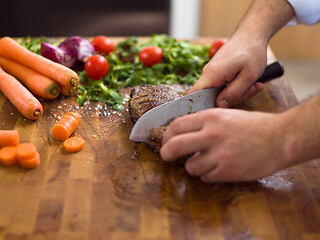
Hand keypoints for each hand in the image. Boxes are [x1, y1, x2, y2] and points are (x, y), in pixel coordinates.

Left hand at [160, 108, 290, 182]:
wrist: (280, 138)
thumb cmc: (254, 125)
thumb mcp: (226, 115)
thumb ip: (204, 123)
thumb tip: (182, 132)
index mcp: (210, 117)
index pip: (176, 126)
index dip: (166, 135)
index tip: (166, 141)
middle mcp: (211, 135)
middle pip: (174, 146)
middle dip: (165, 153)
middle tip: (167, 156)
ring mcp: (219, 155)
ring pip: (190, 167)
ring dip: (193, 166)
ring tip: (204, 161)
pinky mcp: (227, 171)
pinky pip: (206, 177)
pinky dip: (208, 174)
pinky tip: (218, 167)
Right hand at [189, 34, 267, 107]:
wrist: (252, 33)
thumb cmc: (252, 51)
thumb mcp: (248, 77)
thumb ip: (233, 94)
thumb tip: (220, 105)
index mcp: (211, 75)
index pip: (195, 96)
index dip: (202, 107)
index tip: (221, 109)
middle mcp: (208, 73)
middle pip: (211, 97)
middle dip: (232, 98)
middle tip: (251, 90)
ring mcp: (212, 72)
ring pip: (220, 92)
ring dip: (237, 92)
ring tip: (254, 84)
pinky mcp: (218, 71)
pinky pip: (224, 85)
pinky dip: (236, 86)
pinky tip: (249, 81)